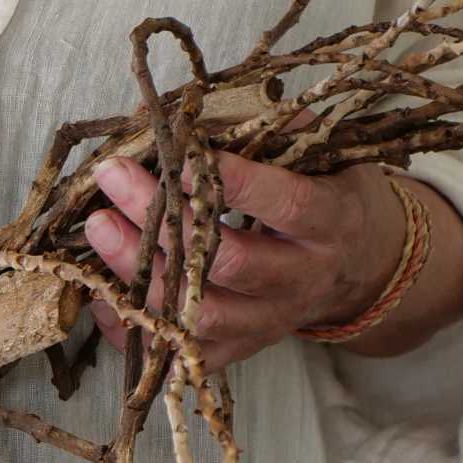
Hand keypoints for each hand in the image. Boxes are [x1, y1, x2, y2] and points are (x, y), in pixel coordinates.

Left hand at [82, 152, 407, 371]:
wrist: (364, 270)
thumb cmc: (331, 195)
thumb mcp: (325, 154)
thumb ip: (279, 129)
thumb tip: (214, 105)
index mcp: (328, 223)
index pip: (284, 205)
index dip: (234, 181)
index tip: (179, 151)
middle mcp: (300, 280)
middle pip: (230, 262)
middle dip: (165, 219)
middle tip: (113, 177)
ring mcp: (269, 322)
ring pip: (201, 314)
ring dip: (141, 273)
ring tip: (98, 227)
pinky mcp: (242, 349)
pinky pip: (184, 357)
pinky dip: (139, 331)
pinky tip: (103, 296)